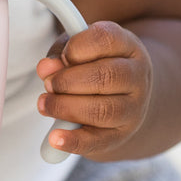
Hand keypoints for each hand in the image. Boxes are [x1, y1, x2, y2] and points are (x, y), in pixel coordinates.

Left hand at [36, 21, 152, 159]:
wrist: (128, 96)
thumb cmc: (96, 66)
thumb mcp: (80, 50)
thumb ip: (61, 54)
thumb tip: (46, 68)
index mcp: (127, 46)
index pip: (106, 39)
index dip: (77, 47)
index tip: (62, 56)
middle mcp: (136, 76)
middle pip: (105, 76)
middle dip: (67, 81)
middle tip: (48, 84)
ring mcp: (133, 108)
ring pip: (102, 110)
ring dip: (65, 107)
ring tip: (45, 104)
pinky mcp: (120, 135)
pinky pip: (97, 141)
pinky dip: (73, 141)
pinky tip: (55, 138)